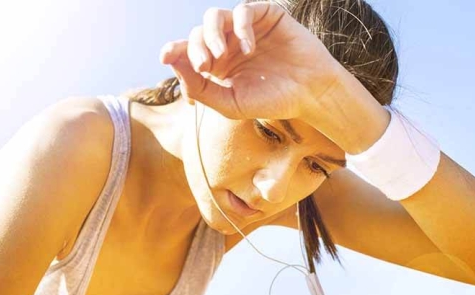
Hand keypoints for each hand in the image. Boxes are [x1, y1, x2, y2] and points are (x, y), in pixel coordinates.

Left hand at [160, 2, 340, 121]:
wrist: (311, 94)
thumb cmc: (272, 101)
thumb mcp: (231, 103)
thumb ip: (201, 89)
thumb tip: (171, 63)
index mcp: (218, 65)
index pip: (188, 52)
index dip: (174, 51)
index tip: (164, 57)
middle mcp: (228, 44)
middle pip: (197, 34)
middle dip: (194, 49)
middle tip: (205, 67)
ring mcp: (246, 28)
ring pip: (213, 17)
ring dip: (210, 34)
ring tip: (219, 56)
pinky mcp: (265, 16)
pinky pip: (243, 11)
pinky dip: (240, 27)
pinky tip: (248, 48)